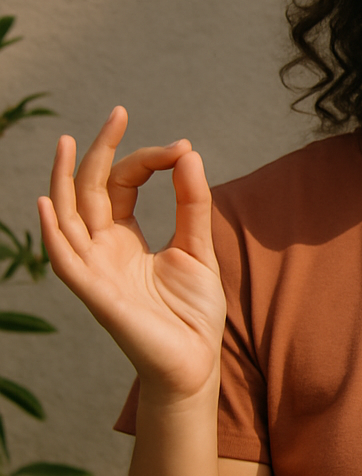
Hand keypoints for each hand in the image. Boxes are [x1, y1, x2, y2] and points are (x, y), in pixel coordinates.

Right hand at [38, 107, 225, 404]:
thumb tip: (189, 152)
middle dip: (100, 151)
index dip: (148, 160)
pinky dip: (53, 232)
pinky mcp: (95, 293)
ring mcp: (95, 270)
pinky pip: (65, 260)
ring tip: (65, 141)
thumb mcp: (198, 247)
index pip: (123, 184)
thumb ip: (192, 203)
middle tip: (118, 113)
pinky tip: (49, 201)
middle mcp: (103, 250)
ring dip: (63, 180)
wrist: (195, 361)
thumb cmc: (193, 311)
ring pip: (68, 217)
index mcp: (125, 239)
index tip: (182, 148)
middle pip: (90, 191)